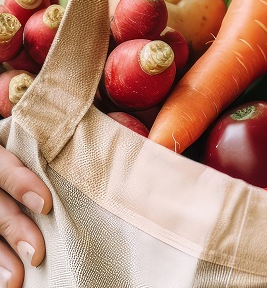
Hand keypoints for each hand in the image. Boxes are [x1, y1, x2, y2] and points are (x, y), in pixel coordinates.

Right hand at [0, 144, 51, 287]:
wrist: (13, 177)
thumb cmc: (40, 152)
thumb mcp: (39, 144)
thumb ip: (56, 145)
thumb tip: (108, 141)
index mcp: (0, 150)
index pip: (3, 165)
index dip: (20, 182)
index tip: (45, 204)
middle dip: (14, 229)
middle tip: (37, 254)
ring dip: (1, 255)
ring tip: (16, 280)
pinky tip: (8, 282)